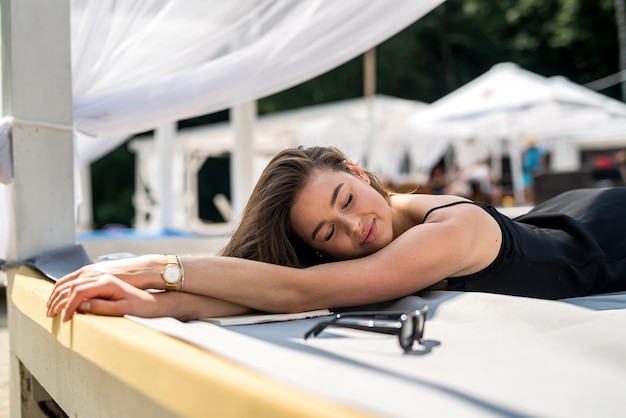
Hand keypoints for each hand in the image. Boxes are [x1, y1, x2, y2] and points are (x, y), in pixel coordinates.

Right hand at [46, 257, 163, 321]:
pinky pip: (75, 282)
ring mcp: (97, 275)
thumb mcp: (121, 309)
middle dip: (58, 300)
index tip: (64, 319)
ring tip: (51, 309)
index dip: (69, 306)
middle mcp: (99, 276)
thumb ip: (101, 307)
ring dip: (58, 295)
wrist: (147, 297)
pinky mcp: (96, 278)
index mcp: (106, 282)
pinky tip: (60, 300)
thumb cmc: (138, 305)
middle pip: (71, 285)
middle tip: (50, 315)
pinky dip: (64, 290)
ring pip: (71, 282)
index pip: (79, 292)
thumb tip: (80, 307)